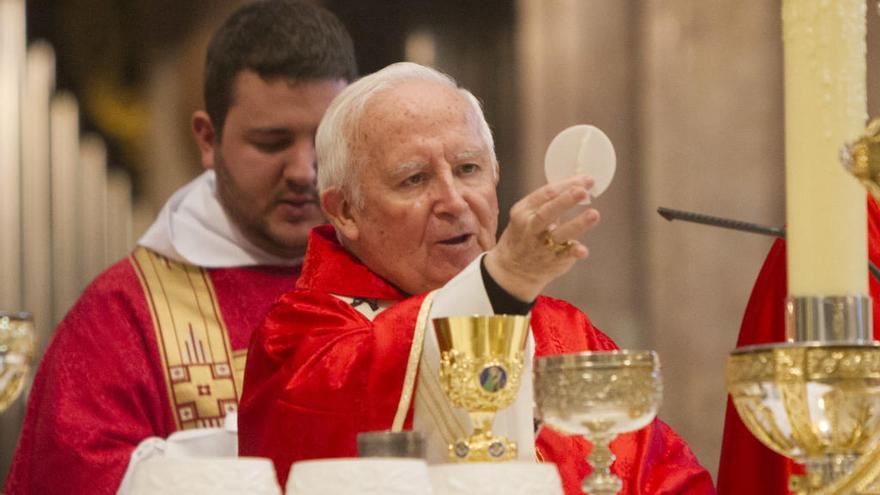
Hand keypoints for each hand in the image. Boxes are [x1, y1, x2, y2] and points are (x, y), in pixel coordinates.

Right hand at [483, 175, 599, 301]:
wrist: (511, 269)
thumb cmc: (525, 235)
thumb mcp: (526, 215)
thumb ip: (548, 203)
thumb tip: (579, 185)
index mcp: (523, 212)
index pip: (546, 194)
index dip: (567, 185)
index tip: (586, 180)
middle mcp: (530, 228)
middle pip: (547, 212)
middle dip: (565, 200)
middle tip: (583, 191)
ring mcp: (540, 246)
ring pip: (558, 234)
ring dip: (576, 224)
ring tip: (594, 214)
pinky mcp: (551, 261)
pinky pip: (564, 255)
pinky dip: (573, 251)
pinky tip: (583, 250)